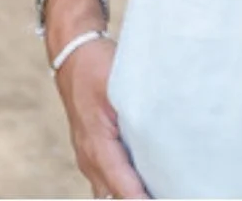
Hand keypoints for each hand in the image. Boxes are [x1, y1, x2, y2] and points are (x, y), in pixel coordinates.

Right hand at [54, 37, 148, 198]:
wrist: (72, 55)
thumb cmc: (95, 66)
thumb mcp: (117, 80)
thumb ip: (137, 104)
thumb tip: (164, 121)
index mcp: (96, 143)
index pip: (120, 183)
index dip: (139, 197)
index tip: (156, 200)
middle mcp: (89, 157)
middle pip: (114, 195)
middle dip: (136, 197)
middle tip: (168, 191)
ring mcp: (89, 157)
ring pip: (109, 191)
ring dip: (130, 194)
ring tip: (160, 189)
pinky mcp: (93, 152)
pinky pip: (108, 180)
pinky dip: (124, 187)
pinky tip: (148, 182)